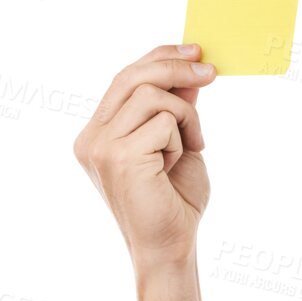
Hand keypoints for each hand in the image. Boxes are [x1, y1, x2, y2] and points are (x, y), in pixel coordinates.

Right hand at [73, 42, 216, 271]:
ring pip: (151, 96)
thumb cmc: (174, 205)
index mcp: (98, 134)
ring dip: (184, 117)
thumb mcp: (179, 145)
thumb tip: (189, 69)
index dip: (158, 58)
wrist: (171, 250)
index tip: (193, 50)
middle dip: (175, 67)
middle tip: (210, 70)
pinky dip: (181, 141)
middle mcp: (91, 138)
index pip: (124, 79)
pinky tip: (176, 168)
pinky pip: (163, 122)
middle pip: (132, 76)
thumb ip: (176, 109)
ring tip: (191, 147)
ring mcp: (101, 147)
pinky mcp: (119, 157)